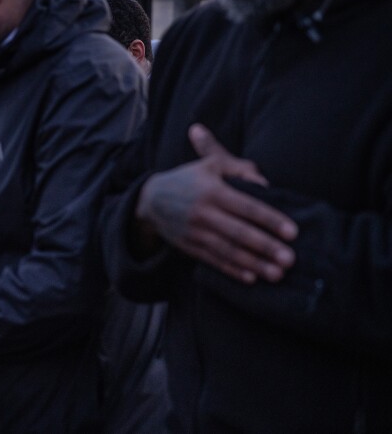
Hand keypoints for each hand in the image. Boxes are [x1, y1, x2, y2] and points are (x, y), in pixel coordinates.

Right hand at [135, 123, 297, 283]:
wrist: (150, 199)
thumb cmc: (189, 179)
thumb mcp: (212, 165)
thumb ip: (242, 169)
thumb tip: (266, 184)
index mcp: (212, 190)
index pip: (246, 206)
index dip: (269, 219)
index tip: (292, 232)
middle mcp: (203, 213)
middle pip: (238, 232)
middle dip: (265, 247)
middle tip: (290, 259)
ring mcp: (195, 232)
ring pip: (227, 250)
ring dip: (253, 264)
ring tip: (277, 274)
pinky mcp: (190, 247)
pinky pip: (213, 260)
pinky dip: (232, 270)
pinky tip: (250, 278)